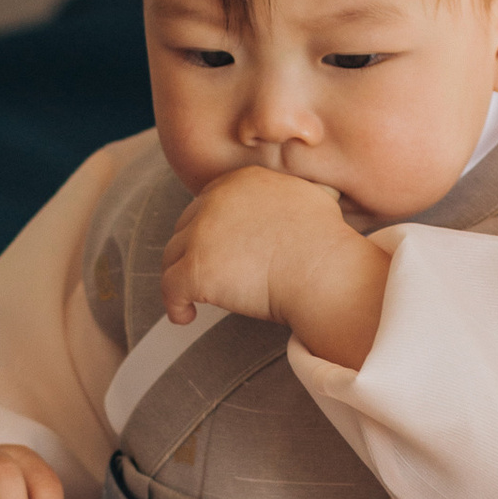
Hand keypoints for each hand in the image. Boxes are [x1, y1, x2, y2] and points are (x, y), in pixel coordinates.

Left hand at [161, 168, 391, 368]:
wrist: (325, 271)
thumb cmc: (327, 245)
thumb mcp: (310, 198)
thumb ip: (290, 195)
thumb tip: (304, 197)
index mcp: (241, 182)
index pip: (208, 202)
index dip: (208, 229)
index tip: (215, 250)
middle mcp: (215, 200)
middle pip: (185, 227)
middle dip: (192, 251)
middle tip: (205, 275)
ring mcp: (202, 235)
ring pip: (173, 256)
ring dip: (179, 276)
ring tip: (192, 299)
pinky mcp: (196, 269)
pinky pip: (170, 288)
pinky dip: (174, 304)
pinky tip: (185, 316)